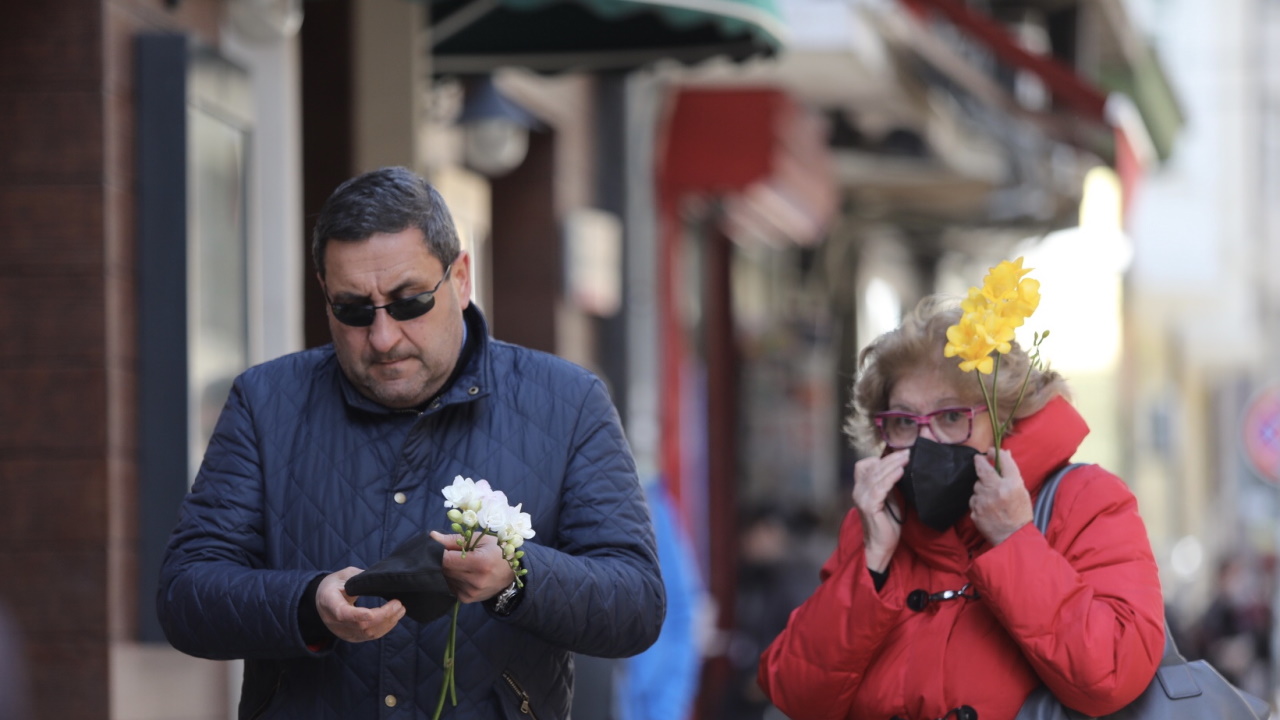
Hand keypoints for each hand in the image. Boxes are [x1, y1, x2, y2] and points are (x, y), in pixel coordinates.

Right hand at [316, 567, 404, 642]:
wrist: (322, 600)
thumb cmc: (335, 584)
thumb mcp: (344, 575)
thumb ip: (359, 577)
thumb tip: (380, 580)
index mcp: (329, 602)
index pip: (342, 613)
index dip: (357, 615)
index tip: (371, 613)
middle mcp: (334, 622)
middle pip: (360, 625)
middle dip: (383, 616)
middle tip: (398, 604)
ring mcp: (343, 632)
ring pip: (367, 633)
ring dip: (387, 623)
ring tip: (400, 610)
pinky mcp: (351, 637)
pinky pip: (370, 636)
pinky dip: (385, 628)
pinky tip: (394, 618)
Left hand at [430, 531, 516, 602]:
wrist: (511, 573)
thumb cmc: (497, 550)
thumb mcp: (480, 539)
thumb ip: (455, 539)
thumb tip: (432, 536)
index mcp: (480, 563)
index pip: (446, 559)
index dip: (441, 552)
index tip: (444, 547)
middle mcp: (475, 581)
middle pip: (444, 569)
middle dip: (444, 560)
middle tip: (454, 553)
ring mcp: (471, 592)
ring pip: (446, 578)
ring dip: (449, 570)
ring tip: (461, 563)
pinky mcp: (467, 599)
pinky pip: (450, 586)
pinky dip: (453, 579)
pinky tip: (463, 573)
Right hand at [852, 450, 908, 571]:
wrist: (881, 545)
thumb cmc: (886, 523)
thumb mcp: (888, 498)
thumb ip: (888, 484)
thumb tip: (899, 467)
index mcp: (860, 488)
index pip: (863, 466)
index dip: (879, 458)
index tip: (897, 453)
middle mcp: (858, 491)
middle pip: (873, 468)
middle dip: (891, 458)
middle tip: (906, 451)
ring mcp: (862, 499)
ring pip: (876, 476)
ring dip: (892, 465)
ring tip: (906, 458)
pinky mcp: (869, 507)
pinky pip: (880, 488)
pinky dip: (891, 478)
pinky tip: (901, 472)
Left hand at [970, 448, 1032, 544]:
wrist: (1013, 538)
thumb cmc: (1020, 514)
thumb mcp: (1022, 492)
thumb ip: (1012, 473)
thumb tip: (1005, 453)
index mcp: (1012, 485)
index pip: (1003, 461)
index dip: (994, 453)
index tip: (990, 451)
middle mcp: (997, 491)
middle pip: (982, 470)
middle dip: (979, 462)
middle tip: (979, 459)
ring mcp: (984, 502)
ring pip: (976, 486)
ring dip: (981, 487)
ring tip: (991, 495)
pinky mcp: (975, 512)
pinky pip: (974, 499)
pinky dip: (978, 500)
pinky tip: (986, 506)